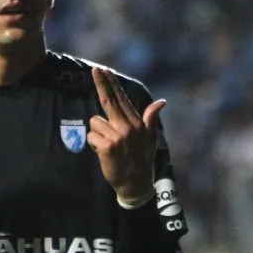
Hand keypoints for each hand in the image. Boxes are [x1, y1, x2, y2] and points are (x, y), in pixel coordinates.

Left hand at [88, 67, 165, 201]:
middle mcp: (127, 127)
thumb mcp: (150, 138)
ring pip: (95, 122)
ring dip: (97, 133)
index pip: (121, 99)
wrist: (136, 183)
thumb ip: (150, 117)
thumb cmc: (142, 159)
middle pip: (109, 101)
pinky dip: (94, 144)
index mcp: (136, 123)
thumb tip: (161, 102)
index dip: (112, 84)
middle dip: (101, 83)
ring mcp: (117, 136)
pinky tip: (104, 152)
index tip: (105, 70)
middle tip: (94, 69)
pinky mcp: (106, 146)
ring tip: (108, 145)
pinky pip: (91, 137)